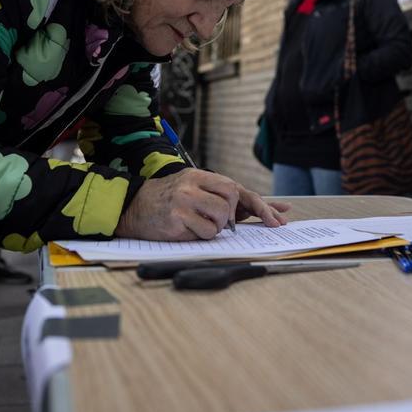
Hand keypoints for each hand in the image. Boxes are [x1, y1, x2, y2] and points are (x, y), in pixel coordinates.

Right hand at [114, 168, 289, 240]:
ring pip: (220, 218)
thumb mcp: (192, 189)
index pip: (236, 188)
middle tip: (222, 224)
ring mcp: (185, 201)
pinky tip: (187, 231)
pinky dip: (201, 236)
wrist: (133, 207)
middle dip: (231, 217)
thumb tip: (258, 209)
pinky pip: (205, 232)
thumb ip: (218, 196)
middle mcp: (193, 185)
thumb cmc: (167, 201)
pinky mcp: (177, 218)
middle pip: (231, 200)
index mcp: (199, 176)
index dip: (261, 204)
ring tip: (197, 225)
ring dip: (215, 228)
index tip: (279, 218)